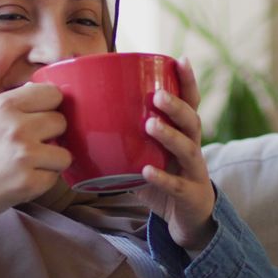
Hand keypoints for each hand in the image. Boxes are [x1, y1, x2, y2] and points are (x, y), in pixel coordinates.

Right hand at [0, 83, 71, 226]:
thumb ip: (8, 106)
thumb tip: (37, 93)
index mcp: (3, 106)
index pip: (52, 93)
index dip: (50, 106)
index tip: (44, 117)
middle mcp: (18, 127)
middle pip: (61, 122)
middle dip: (51, 134)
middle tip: (33, 145)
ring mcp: (25, 155)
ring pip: (64, 153)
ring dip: (51, 161)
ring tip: (30, 166)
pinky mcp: (30, 183)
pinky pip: (55, 178)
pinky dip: (43, 182)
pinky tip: (22, 181)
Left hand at [135, 57, 216, 249]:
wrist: (189, 218)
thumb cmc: (165, 178)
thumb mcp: (149, 154)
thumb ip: (126, 139)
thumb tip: (83, 119)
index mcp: (185, 134)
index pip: (191, 103)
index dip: (188, 82)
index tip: (181, 60)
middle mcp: (194, 148)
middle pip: (193, 121)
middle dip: (177, 106)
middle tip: (158, 96)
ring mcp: (194, 172)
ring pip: (188, 149)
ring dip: (170, 135)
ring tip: (150, 125)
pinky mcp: (189, 195)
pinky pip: (176, 185)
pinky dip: (162, 178)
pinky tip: (145, 171)